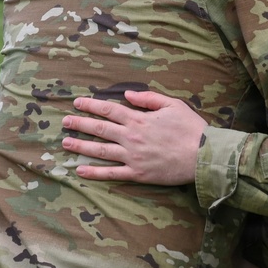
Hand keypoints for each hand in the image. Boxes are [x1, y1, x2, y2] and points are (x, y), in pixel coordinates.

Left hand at [61, 90, 205, 184]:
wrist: (203, 156)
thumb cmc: (191, 128)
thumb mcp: (172, 104)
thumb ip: (148, 98)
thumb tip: (127, 94)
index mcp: (139, 119)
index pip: (109, 110)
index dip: (91, 106)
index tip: (77, 103)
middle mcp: (132, 137)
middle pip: (100, 129)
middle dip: (80, 124)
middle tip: (64, 121)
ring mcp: (133, 156)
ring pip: (101, 151)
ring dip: (81, 146)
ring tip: (66, 143)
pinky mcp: (138, 173)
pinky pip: (111, 173)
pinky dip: (94, 172)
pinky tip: (80, 170)